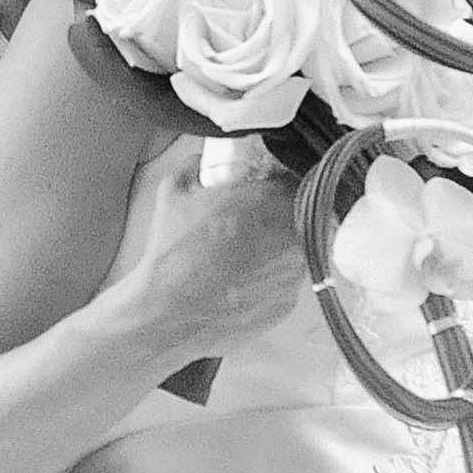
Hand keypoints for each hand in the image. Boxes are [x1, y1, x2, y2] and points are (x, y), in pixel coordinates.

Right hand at [105, 157, 308, 368]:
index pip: (300, 181)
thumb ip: (195, 167)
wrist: (166, 311)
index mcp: (268, 201)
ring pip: (300, 252)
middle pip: (307, 217)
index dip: (286, 186)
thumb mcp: (174, 192)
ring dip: (282, 249)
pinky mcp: (285, 304)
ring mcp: (290, 273)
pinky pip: (288, 284)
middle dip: (287, 217)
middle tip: (263, 222)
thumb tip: (202, 161)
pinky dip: (273, 280)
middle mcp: (288, 236)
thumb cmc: (172, 255)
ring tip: (248, 255)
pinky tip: (245, 280)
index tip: (274, 191)